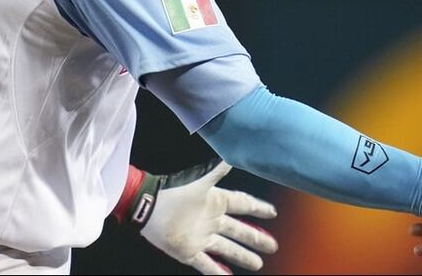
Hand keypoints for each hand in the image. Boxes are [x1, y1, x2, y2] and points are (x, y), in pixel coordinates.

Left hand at [132, 160, 278, 273]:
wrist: (149, 206)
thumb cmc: (175, 192)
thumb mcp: (201, 181)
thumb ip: (219, 170)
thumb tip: (235, 156)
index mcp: (217, 202)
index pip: (244, 205)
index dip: (258, 209)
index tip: (273, 213)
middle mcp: (212, 221)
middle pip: (240, 231)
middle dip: (256, 238)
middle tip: (273, 245)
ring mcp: (202, 237)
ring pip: (228, 249)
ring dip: (243, 256)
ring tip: (258, 263)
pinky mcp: (189, 252)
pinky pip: (207, 264)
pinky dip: (218, 271)